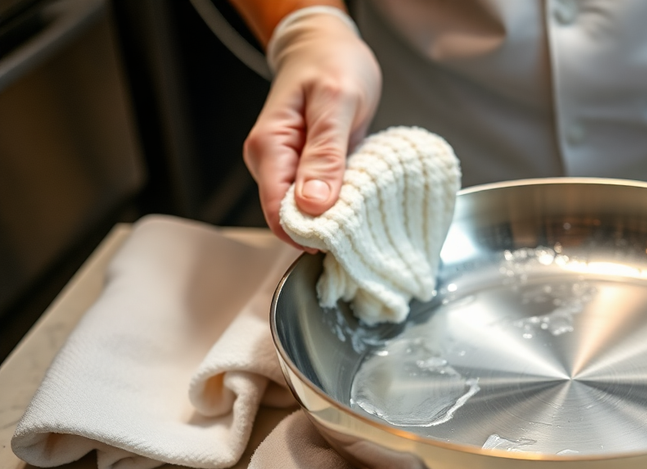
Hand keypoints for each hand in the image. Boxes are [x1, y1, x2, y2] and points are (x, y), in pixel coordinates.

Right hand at [243, 10, 380, 247]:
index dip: (308, 232)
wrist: (326, 44)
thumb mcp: (337, 102)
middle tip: (365, 222)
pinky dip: (344, 202)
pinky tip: (363, 196)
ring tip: (368, 204)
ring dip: (338, 216)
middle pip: (292, 218)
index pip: (277, 211)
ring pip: (309, 212)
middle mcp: (272, 163)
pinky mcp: (308, 169)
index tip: (344, 237)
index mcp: (269, 148)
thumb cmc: (331, 63)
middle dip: (327, 228)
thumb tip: (312, 203)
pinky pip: (322, 198)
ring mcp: (289, 168)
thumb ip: (325, 153)